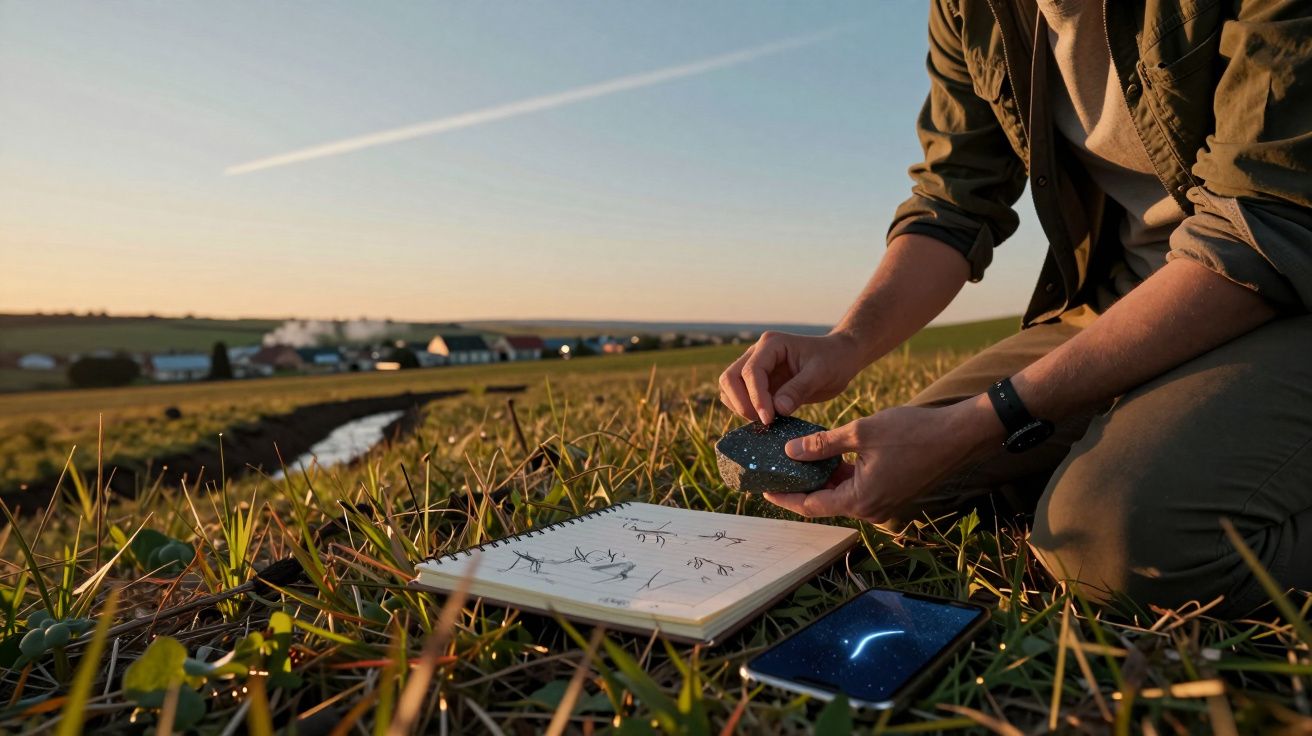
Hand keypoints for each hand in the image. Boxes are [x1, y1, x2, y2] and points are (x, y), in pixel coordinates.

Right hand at [718, 331, 865, 423]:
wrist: (840, 357)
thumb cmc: (834, 360)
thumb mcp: (821, 373)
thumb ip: (799, 389)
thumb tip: (777, 409)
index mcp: (771, 344)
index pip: (751, 371)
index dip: (756, 397)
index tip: (769, 419)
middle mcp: (757, 352)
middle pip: (730, 378)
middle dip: (742, 403)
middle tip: (764, 421)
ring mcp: (755, 367)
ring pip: (730, 388)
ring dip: (741, 407)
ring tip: (766, 420)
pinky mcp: (759, 382)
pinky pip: (740, 397)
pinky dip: (747, 410)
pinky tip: (767, 419)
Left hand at [762, 396, 1002, 524]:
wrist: (956, 434)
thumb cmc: (911, 431)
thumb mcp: (860, 432)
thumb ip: (822, 444)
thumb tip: (790, 452)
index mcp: (860, 499)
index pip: (812, 505)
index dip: (786, 497)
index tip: (765, 488)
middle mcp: (870, 508)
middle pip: (825, 501)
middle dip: (801, 485)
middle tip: (776, 469)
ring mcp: (882, 502)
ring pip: (842, 493)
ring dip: (822, 478)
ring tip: (796, 459)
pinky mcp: (890, 492)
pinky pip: (858, 487)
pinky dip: (841, 474)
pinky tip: (827, 455)